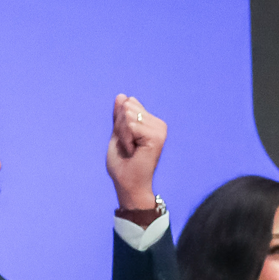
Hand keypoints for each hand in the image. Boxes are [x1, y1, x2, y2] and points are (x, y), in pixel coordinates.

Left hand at [105, 94, 165, 209]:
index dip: (119, 123)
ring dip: (122, 135)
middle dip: (120, 128)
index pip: (128, 103)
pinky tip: (133, 151)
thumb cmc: (123, 164)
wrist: (127, 184)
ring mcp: (160, 129)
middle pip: (127, 107)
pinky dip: (126, 139)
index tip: (126, 141)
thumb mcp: (118, 134)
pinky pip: (131, 125)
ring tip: (130, 149)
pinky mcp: (157, 136)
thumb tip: (121, 95)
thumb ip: (120, 116)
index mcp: (151, 122)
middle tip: (127, 146)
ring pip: (128, 115)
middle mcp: (158, 124)